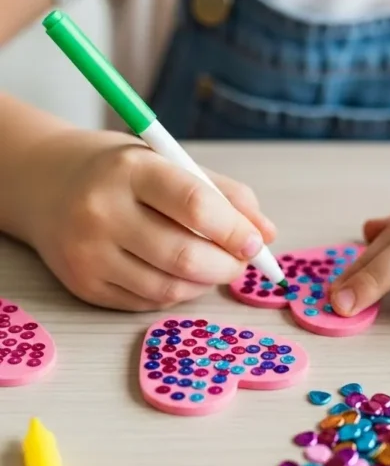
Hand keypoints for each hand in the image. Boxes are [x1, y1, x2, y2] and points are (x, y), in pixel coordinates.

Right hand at [23, 129, 274, 310]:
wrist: (46, 186)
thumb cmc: (121, 173)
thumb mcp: (170, 163)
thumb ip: (222, 194)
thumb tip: (267, 234)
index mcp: (131, 170)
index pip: (195, 205)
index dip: (235, 230)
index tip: (256, 242)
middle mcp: (102, 211)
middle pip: (185, 256)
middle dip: (227, 265)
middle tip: (241, 261)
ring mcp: (89, 253)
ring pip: (170, 288)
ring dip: (205, 283)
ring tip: (212, 266)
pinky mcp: (84, 285)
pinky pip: (148, 302)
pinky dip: (176, 293)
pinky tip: (177, 273)